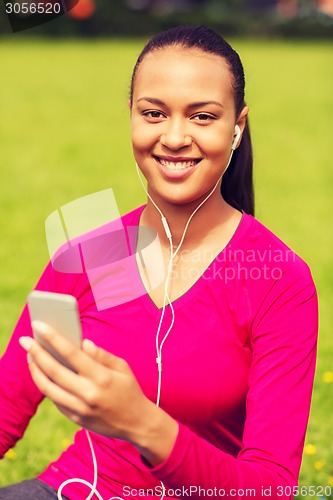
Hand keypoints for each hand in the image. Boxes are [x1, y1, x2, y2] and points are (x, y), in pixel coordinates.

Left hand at [19, 322, 155, 443]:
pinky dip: (47, 385)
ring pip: (48, 388)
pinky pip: (55, 400)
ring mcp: (80, 409)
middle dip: (36, 353)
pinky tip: (43, 374)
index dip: (53, 338)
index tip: (39, 326)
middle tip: (25, 340)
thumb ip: (102, 355)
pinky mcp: (76, 419)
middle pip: (54, 371)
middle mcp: (88, 394)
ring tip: (31, 357)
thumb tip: (82, 343)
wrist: (136, 423)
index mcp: (102, 377)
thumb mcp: (122, 367)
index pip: (72, 353)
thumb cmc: (130, 390)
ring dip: (36, 371)